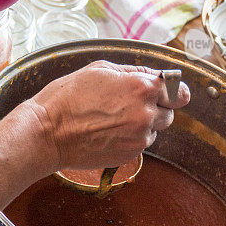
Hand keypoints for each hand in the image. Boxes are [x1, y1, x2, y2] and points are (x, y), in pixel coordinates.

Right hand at [21, 60, 189, 171]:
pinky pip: (139, 144)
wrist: (47, 133)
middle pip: (169, 113)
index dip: (174, 91)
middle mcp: (145, 114)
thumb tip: (154, 76)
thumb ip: (132, 72)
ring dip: (141, 124)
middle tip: (128, 104)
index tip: (170, 92)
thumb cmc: (67, 97)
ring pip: (154, 130)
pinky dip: (129, 138)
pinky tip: (106, 131)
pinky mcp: (129, 155)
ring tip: (112, 118)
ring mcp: (138, 138)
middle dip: (155, 107)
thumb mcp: (99, 69)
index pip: (179, 91)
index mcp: (141, 87)